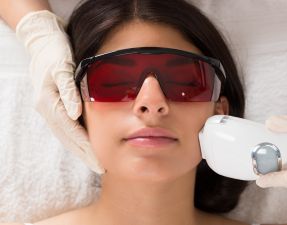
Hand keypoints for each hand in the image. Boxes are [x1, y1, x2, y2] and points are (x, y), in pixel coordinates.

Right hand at [16, 10, 103, 173]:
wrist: (42, 42)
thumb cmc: (55, 52)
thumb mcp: (62, 67)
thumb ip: (68, 90)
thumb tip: (74, 113)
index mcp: (49, 103)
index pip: (71, 132)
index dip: (86, 148)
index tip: (99, 162)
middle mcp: (48, 110)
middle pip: (69, 138)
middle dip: (85, 155)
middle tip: (101, 169)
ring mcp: (49, 109)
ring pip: (67, 136)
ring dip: (81, 150)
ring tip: (95, 162)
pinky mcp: (54, 106)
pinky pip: (66, 127)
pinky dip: (76, 139)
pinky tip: (86, 144)